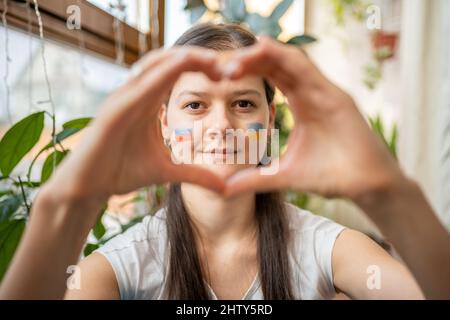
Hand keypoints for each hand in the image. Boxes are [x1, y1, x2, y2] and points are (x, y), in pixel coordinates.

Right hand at [44, 47, 224, 204]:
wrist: (89, 187)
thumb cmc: (121, 172)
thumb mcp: (168, 172)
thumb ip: (196, 175)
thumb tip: (225, 187)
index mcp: (150, 101)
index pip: (180, 72)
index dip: (206, 68)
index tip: (233, 76)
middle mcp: (138, 93)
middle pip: (172, 61)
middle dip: (202, 58)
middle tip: (232, 67)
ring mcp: (125, 98)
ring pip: (156, 64)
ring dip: (186, 58)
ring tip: (214, 61)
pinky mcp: (114, 109)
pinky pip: (140, 84)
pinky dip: (162, 72)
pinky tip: (183, 64)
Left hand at [224, 37, 405, 199]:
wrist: (365, 186)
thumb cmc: (330, 176)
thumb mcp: (283, 175)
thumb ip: (254, 179)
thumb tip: (224, 190)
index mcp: (301, 104)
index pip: (271, 76)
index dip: (247, 71)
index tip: (219, 76)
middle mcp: (312, 92)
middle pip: (277, 64)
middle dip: (248, 60)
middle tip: (219, 66)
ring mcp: (325, 92)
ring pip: (290, 60)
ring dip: (261, 56)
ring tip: (233, 62)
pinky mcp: (336, 97)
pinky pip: (307, 70)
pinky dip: (286, 57)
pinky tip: (263, 49)